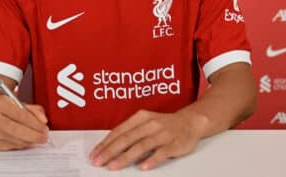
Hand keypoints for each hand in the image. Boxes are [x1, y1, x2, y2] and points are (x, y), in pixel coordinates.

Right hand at [0, 95, 49, 150]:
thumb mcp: (14, 100)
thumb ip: (32, 109)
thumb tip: (43, 120)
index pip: (21, 115)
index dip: (35, 124)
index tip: (45, 128)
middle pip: (17, 130)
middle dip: (34, 135)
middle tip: (44, 136)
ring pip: (14, 140)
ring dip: (28, 141)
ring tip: (35, 138)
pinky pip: (9, 146)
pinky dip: (19, 145)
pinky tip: (24, 140)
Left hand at [89, 109, 207, 170]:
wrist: (190, 121)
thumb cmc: (164, 124)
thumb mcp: (145, 122)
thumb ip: (130, 132)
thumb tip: (110, 145)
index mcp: (140, 117)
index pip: (119, 131)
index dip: (105, 143)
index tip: (95, 153)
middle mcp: (150, 124)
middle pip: (127, 138)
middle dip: (110, 151)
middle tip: (99, 161)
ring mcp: (162, 133)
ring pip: (141, 146)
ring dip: (125, 157)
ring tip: (114, 166)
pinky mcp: (174, 143)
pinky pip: (162, 152)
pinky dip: (152, 160)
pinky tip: (143, 167)